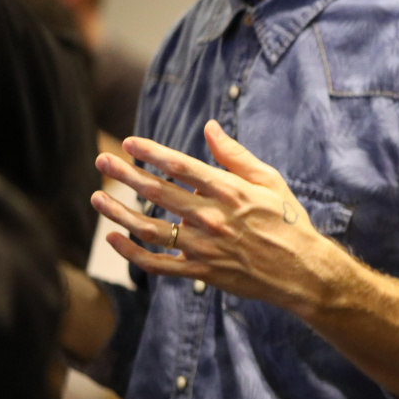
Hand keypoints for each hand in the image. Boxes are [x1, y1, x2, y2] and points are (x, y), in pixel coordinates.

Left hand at [91, 120, 337, 310]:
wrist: (301, 269)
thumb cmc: (288, 221)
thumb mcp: (270, 181)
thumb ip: (236, 155)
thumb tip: (210, 127)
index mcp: (230, 191)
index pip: (181, 166)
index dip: (151, 152)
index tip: (130, 143)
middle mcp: (212, 218)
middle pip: (157, 193)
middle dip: (125, 174)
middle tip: (102, 161)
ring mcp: (203, 247)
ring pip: (148, 229)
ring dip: (118, 212)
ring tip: (97, 198)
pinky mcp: (200, 271)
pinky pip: (157, 264)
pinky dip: (131, 253)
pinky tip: (114, 238)